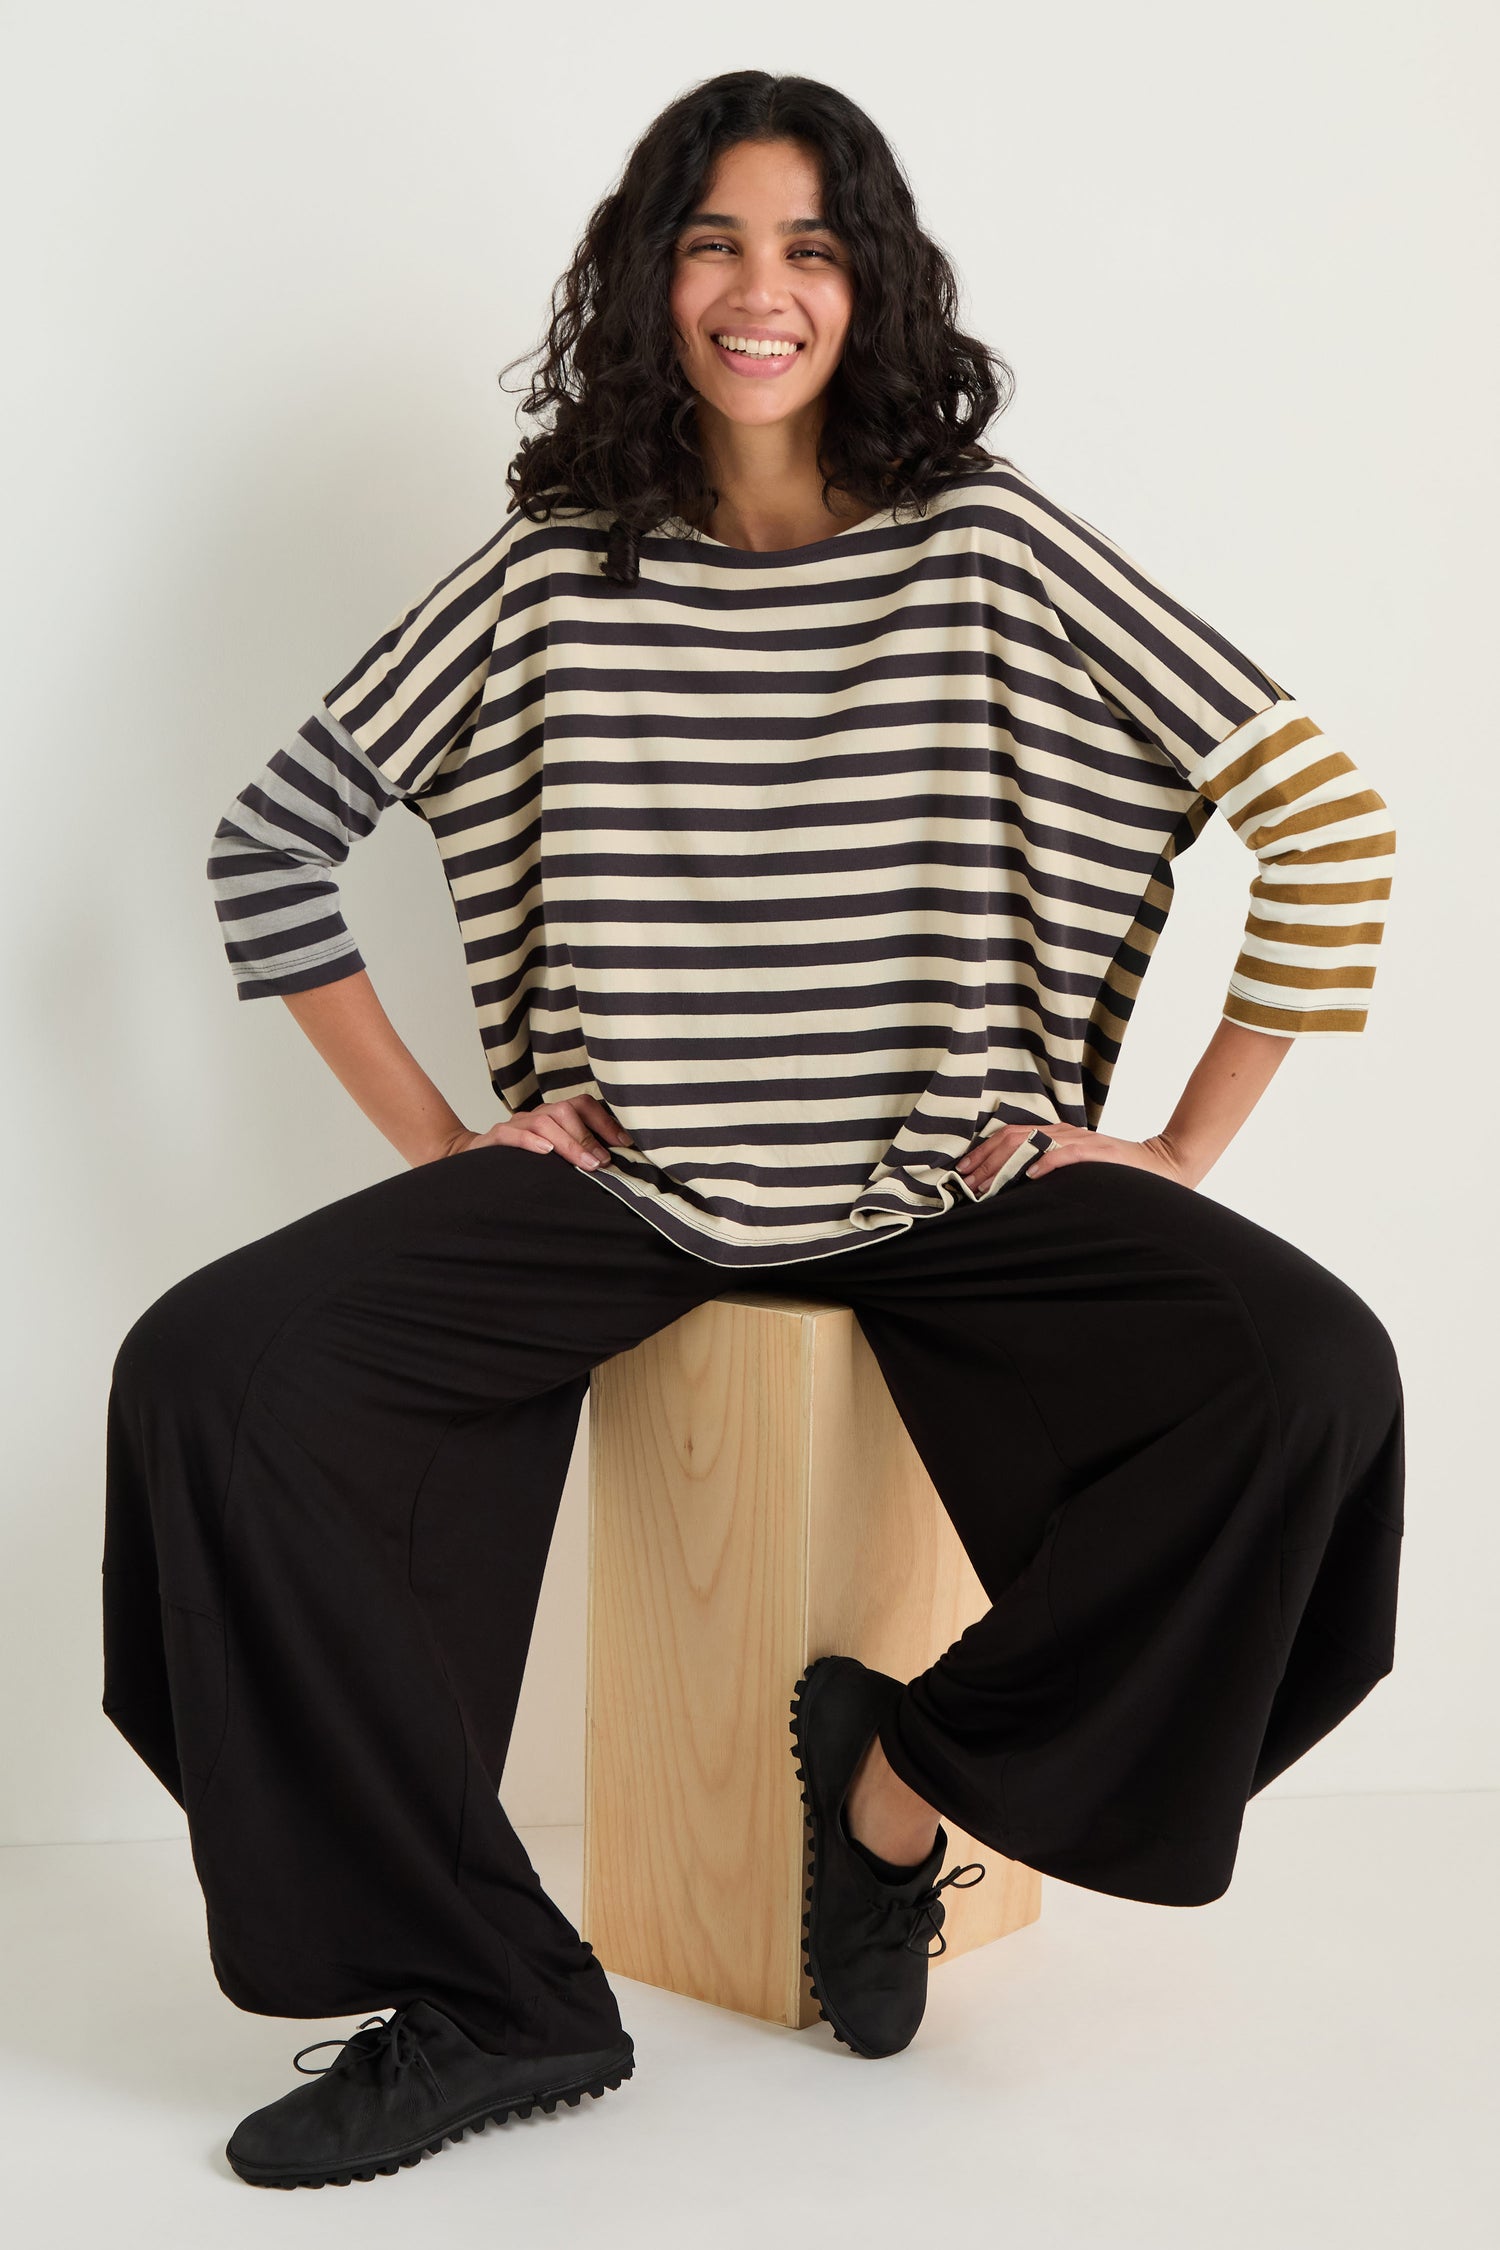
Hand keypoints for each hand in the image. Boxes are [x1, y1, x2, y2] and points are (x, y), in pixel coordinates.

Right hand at [431, 1096, 634, 1171]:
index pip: (582, 1105)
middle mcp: (537, 1115)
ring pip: (544, 1121)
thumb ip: (578, 1156)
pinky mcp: (495, 1137)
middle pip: (565, 1111)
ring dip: (569, 1142)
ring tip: (585, 1163)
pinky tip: (546, 1151)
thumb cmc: (523, 1164)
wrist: (474, 1163)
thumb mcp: (554, 1159)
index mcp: (554, 1116)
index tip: (625, 1143)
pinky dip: (530, 1140)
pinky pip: (513, 1132)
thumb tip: (614, 1166)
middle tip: (602, 1162)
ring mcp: (516, 1124)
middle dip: (588, 1136)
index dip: (605, 1121)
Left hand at [955, 1122, 1197, 1190]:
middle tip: (966, 1181)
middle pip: (1013, 1137)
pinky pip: (1067, 1153)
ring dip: (1005, 1164)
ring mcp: (1081, 1141)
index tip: (963, 1171)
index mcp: (1055, 1134)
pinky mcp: (1098, 1153)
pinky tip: (1029, 1175)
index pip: (1010, 1134)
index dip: (983, 1151)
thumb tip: (1012, 1186)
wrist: (1161, 1164)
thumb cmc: (1115, 1172)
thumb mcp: (1075, 1168)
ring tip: (986, 1183)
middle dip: (985, 1159)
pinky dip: (1046, 1163)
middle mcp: (1063, 1132)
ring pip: (1032, 1143)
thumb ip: (1048, 1168)